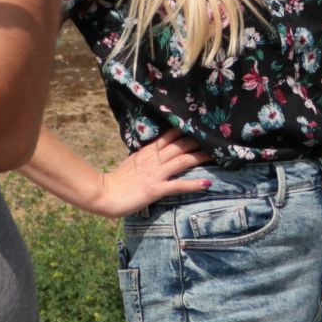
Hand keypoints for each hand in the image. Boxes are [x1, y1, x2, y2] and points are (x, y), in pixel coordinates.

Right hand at [92, 129, 209, 215]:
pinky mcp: (156, 189)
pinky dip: (194, 184)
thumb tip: (158, 152)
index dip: (186, 130)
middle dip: (199, 141)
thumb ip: (146, 156)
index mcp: (147, 151)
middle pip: (181, 145)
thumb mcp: (132, 162)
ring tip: (217, 155)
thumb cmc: (116, 181)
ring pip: (183, 161)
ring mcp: (155, 173)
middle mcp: (154, 159)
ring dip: (201, 157)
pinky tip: (207, 184)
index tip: (201, 127)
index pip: (170, 135)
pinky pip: (178, 185)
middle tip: (216, 139)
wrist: (104, 194)